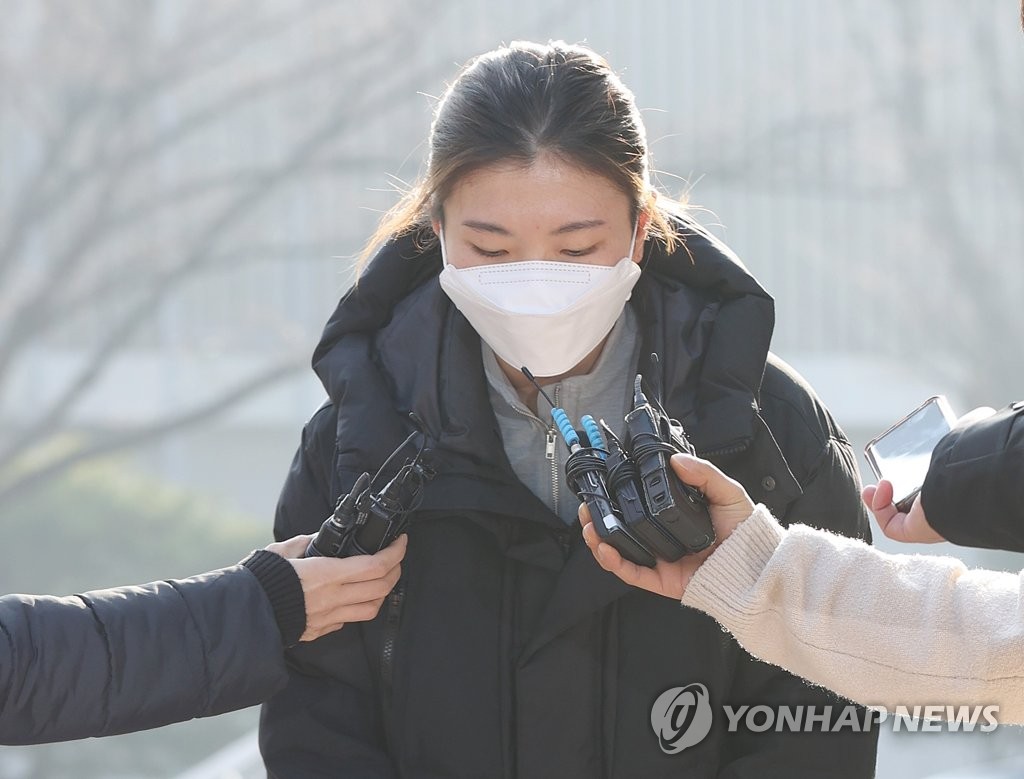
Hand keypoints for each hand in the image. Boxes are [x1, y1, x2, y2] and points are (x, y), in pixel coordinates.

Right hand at [266, 534, 406, 640]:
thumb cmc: (260, 581)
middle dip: (396, 571)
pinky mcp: (321, 630)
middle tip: (397, 558)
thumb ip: (306, 541)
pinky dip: (359, 607)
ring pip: (372, 608)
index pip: (375, 565)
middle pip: (381, 588)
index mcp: (326, 574)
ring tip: (382, 579)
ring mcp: (329, 617)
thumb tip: (319, 536)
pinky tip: (355, 597)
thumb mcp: (282, 551)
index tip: (401, 542)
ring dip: (383, 593)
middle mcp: (332, 597)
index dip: (395, 553)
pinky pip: (349, 620)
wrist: (243, 615)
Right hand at [578, 453, 754, 599]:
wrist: (759, 566)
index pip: (639, 504)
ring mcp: (660, 559)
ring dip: (599, 539)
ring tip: (588, 526)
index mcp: (674, 516)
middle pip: (622, 528)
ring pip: (620, 550)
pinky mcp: (662, 580)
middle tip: (585, 506)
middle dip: (598, 518)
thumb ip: (703, 473)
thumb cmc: (745, 531)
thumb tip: (675, 460)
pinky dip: (614, 562)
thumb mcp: (727, 492)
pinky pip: (633, 573)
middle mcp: (663, 536)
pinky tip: (604, 549)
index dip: (616, 496)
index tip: (601, 484)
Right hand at [861, 405, 994, 544]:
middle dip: (886, 489)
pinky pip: (890, 525)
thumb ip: (967, 426)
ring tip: (872, 487)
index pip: (926, 485)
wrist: (974, 480)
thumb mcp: (968, 433)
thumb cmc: (973, 458)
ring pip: (894, 516)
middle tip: (881, 478)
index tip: (894, 462)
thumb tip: (973, 418)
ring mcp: (928, 521)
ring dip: (878, 500)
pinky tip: (882, 488)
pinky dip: (879, 507)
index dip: (905, 476)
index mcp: (952, 487)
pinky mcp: (914, 531)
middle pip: (907, 501)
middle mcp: (942, 506)